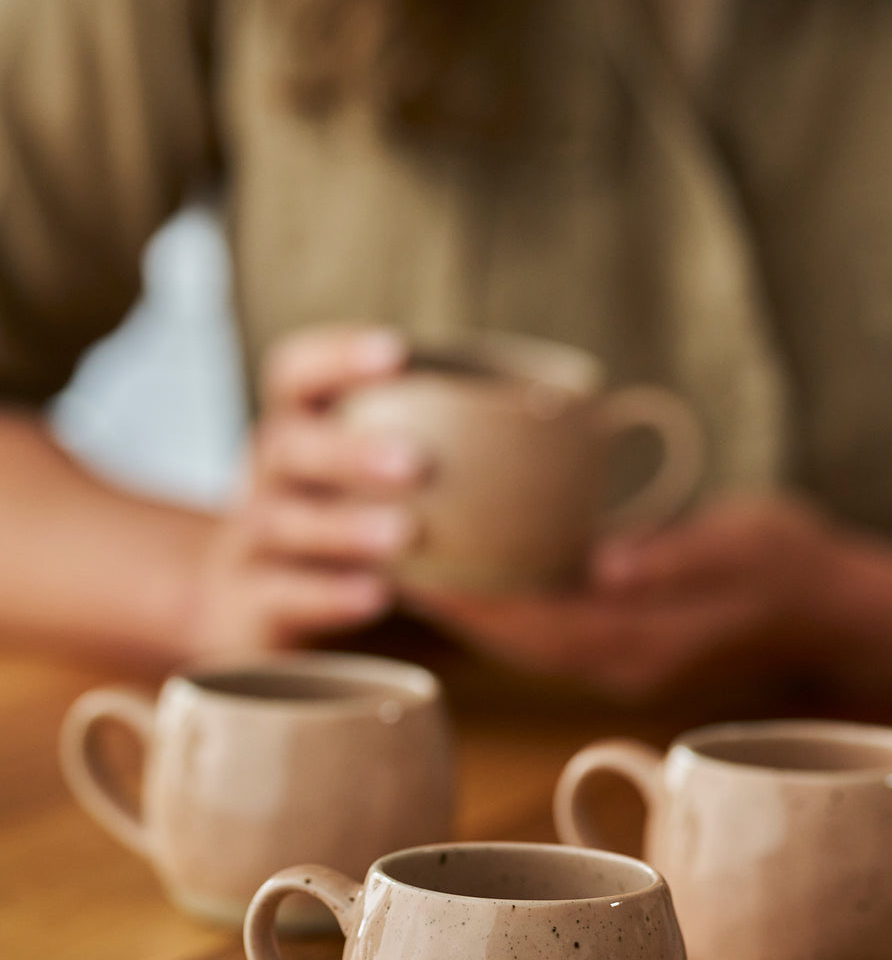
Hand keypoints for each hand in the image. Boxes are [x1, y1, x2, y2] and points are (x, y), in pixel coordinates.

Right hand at [188, 324, 428, 653]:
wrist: (243, 603)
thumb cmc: (343, 520)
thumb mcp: (368, 477)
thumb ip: (441, 449)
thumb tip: (579, 430)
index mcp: (297, 429)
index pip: (295, 373)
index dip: (337, 357)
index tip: (396, 353)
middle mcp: (268, 478)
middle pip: (288, 446)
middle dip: (350, 450)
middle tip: (417, 462)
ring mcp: (253, 543)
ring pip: (283, 523)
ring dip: (345, 527)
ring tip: (404, 534)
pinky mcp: (253, 607)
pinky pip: (281, 597)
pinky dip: (327, 595)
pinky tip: (374, 597)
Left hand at [406, 496, 861, 698]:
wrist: (838, 607)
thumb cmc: (797, 562)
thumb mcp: (747, 543)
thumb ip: (678, 557)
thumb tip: (606, 565)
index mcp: (648, 642)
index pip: (540, 630)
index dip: (476, 606)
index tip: (417, 572)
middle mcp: (627, 662)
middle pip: (521, 644)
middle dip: (460, 610)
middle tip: (394, 561)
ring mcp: (629, 659)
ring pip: (534, 644)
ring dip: (482, 613)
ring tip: (423, 567)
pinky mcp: (632, 646)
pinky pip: (557, 634)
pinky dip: (516, 609)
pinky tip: (488, 574)